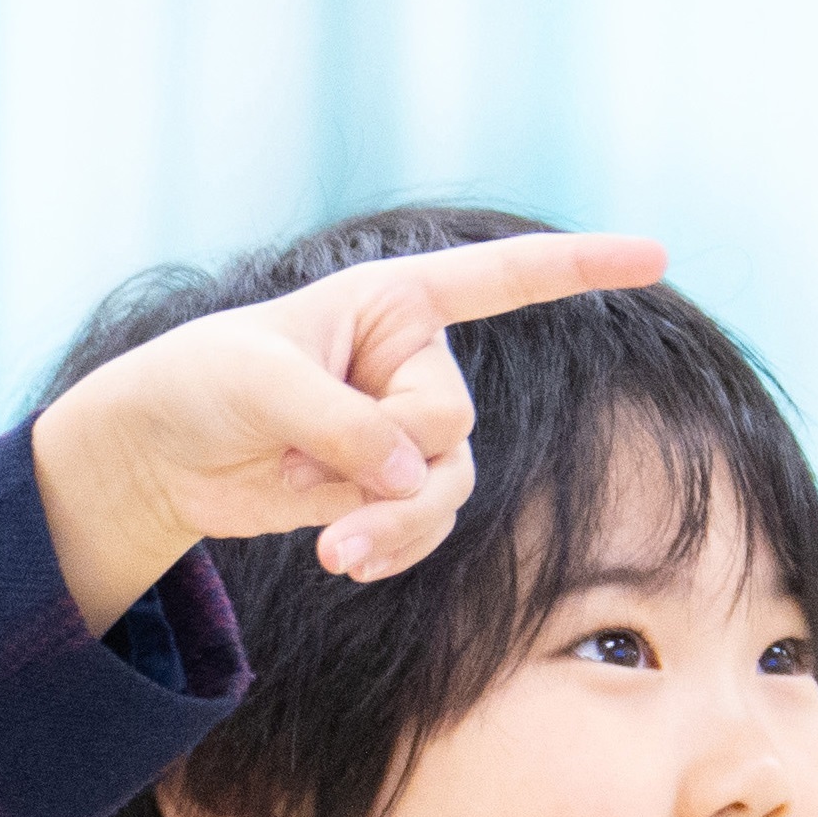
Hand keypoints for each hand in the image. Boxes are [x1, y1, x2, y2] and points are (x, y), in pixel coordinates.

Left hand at [28, 229, 667, 636]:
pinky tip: (341, 561)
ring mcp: (399, 429)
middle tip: (302, 465)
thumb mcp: (260, 386)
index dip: (581, 266)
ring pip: (448, 484)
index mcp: (392, 301)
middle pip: (452, 423)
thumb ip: (343, 425)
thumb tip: (408, 475)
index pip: (502, 278)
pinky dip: (388, 546)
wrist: (156, 451)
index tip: (660, 255)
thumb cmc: (200, 383)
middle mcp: (410, 362)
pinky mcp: (379, 486)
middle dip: (391, 460)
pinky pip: (419, 522)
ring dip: (395, 523)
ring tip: (330, 549)